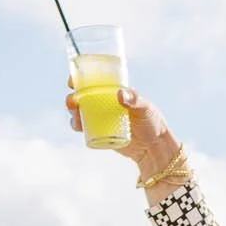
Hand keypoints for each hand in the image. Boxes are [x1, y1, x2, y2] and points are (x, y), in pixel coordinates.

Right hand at [66, 84, 181, 184]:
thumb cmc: (152, 122)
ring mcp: (102, 118)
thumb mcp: (145, 108)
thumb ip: (134, 100)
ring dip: (73, 112)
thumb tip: (119, 93)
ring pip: (81, 113)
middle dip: (72, 98)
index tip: (72, 81)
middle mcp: (105, 103)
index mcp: (113, 92)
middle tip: (72, 101)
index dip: (80, 79)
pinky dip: (78, 126)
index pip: (94, 82)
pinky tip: (77, 126)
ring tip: (75, 116)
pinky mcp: (101, 132)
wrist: (153, 147)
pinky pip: (85, 128)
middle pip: (82, 97)